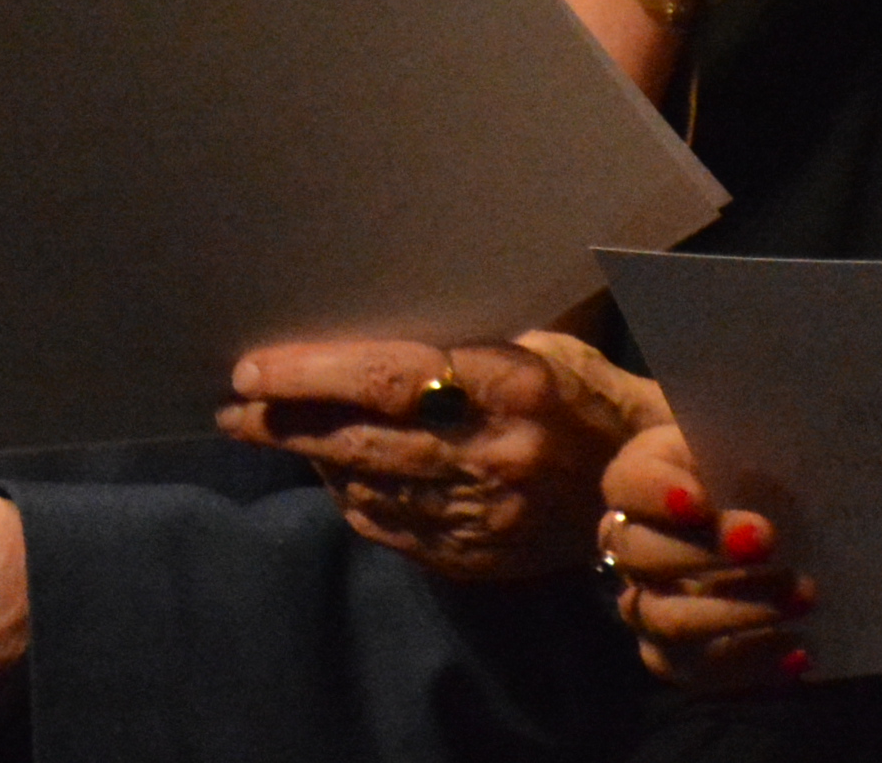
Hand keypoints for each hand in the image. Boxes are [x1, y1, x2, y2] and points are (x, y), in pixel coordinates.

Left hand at [218, 328, 644, 581]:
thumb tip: (360, 323)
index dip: (310, 374)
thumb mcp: (537, 341)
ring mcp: (484, 515)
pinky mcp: (478, 558)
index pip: (387, 378)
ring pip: (366, 490)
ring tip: (269, 432)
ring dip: (309, 462)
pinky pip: (391, 530)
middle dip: (285, 424)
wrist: (647, 482)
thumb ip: (459, 339)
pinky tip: (331, 475)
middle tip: (234, 410)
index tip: (252, 369)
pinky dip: (352, 500)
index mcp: (511, 386)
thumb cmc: (581, 390)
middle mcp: (494, 456)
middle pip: (361, 443)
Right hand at [600, 416, 817, 690]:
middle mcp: (628, 546)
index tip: (698, 498)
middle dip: (705, 554)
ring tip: (801, 600)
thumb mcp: (740, 442)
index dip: (656, 495)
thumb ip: (745, 442)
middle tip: (767, 542)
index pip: (627, 486)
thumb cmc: (745, 468)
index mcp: (638, 480)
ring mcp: (646, 605)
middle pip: (641, 556)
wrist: (752, 514)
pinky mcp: (675, 656)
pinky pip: (697, 673)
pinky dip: (750, 666)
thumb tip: (793, 440)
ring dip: (735, 614)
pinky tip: (798, 651)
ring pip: (666, 621)